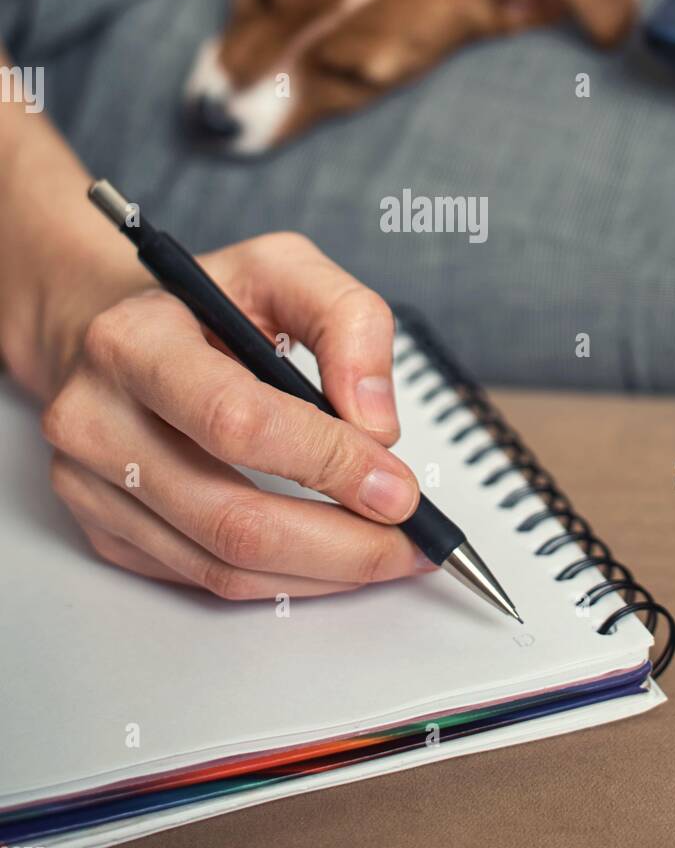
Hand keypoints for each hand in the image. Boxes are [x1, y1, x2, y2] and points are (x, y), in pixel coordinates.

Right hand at [40, 232, 428, 599]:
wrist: (104, 332)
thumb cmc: (200, 303)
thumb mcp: (282, 267)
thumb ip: (347, 320)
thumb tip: (376, 424)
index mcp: (135, 342)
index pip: (237, 422)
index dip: (327, 462)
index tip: (398, 487)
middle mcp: (96, 419)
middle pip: (232, 519)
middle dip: (343, 545)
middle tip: (411, 541)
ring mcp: (90, 486)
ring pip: (223, 567)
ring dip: (323, 574)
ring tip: (386, 552)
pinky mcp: (103, 531)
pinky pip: (206, 580)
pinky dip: (283, 579)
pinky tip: (329, 554)